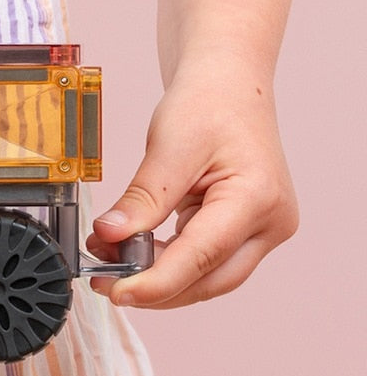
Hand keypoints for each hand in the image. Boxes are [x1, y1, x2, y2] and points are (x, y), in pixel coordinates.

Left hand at [86, 66, 297, 308]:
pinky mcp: (246, 229)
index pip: (201, 257)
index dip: (156, 282)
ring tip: (110, 263)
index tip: (116, 291)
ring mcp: (263, 228)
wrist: (228, 84)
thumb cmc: (209, 103)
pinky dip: (169, 260)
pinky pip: (207, 259)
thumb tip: (109, 237)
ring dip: (160, 278)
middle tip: (104, 284)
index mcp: (257, 198)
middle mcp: (270, 222)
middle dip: (156, 288)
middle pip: (210, 279)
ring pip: (209, 276)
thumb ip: (142, 198)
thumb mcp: (169, 146)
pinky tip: (134, 253)